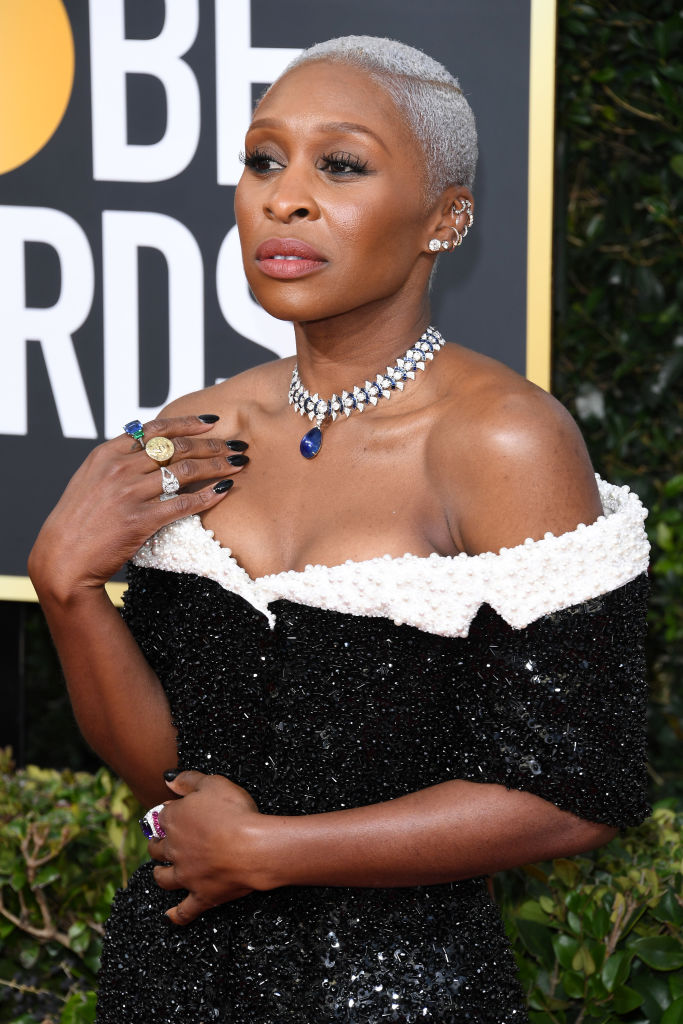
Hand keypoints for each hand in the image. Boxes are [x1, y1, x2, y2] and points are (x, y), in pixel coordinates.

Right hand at [28, 415, 247, 596]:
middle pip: (177, 447)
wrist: (63, 558)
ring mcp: (129, 494)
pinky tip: (225, 490)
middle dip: (213, 444)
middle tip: (236, 446)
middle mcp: (119, 468)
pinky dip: (208, 495)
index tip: (213, 422)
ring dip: (218, 465)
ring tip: (239, 464)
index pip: (155, 429)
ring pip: (186, 470)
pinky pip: (184, 503)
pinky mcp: (139, 521)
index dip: (189, 423)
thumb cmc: (79, 520)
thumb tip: (147, 443)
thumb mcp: (90, 479)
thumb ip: (117, 459)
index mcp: (107, 453)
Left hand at [149, 771, 265, 924]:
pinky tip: (170, 916)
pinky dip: (177, 915)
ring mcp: (186, 875)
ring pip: (164, 878)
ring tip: (160, 872)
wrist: (253, 848)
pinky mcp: (201, 896)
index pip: (162, 816)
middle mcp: (174, 849)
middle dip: (157, 845)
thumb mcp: (214, 783)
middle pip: (157, 848)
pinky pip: (185, 910)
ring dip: (160, 874)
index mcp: (174, 819)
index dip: (168, 814)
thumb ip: (189, 779)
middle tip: (161, 843)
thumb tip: (168, 780)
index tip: (173, 813)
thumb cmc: (236, 812)